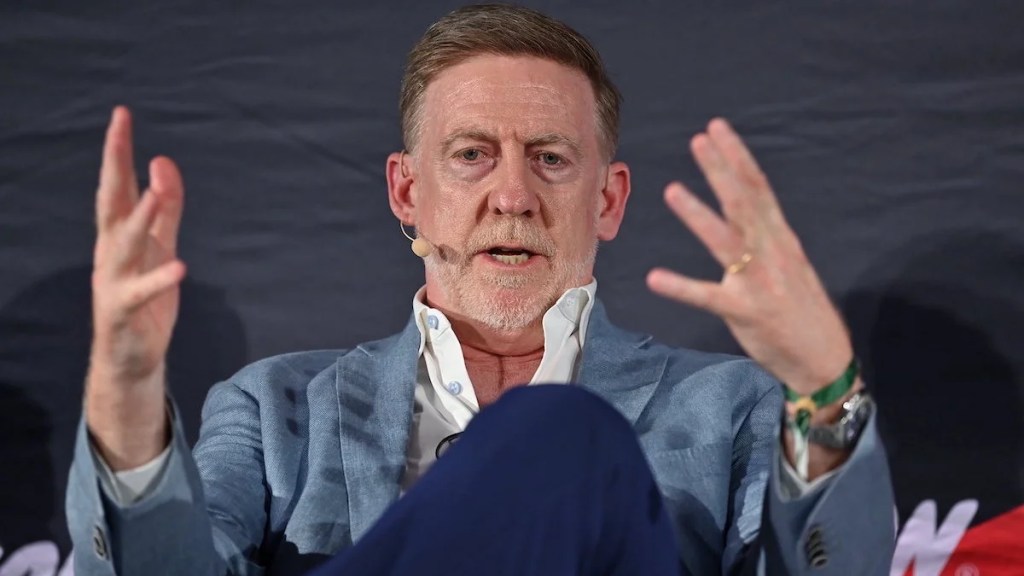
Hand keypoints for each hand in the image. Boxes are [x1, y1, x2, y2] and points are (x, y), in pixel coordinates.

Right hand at [87, 106, 185, 467]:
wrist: (131, 358)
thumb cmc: (146, 296)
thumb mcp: (160, 245)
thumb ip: (166, 208)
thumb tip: (164, 163)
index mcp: (118, 234)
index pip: (117, 185)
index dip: (119, 151)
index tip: (122, 115)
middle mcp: (110, 253)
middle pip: (111, 202)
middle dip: (115, 164)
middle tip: (120, 127)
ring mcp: (114, 282)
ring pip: (124, 243)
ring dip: (141, 216)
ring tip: (156, 190)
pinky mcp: (126, 313)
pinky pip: (142, 293)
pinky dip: (160, 280)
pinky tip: (180, 266)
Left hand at [646, 119, 851, 395]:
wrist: (825, 361)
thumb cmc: (802, 311)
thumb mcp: (790, 264)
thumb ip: (767, 236)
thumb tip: (746, 206)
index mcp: (782, 240)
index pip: (759, 188)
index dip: (738, 157)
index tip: (718, 128)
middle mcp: (772, 254)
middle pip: (744, 203)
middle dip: (722, 170)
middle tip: (699, 139)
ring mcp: (759, 282)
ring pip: (726, 242)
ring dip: (698, 215)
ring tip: (672, 190)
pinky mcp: (745, 312)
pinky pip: (708, 297)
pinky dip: (681, 287)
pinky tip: (654, 278)